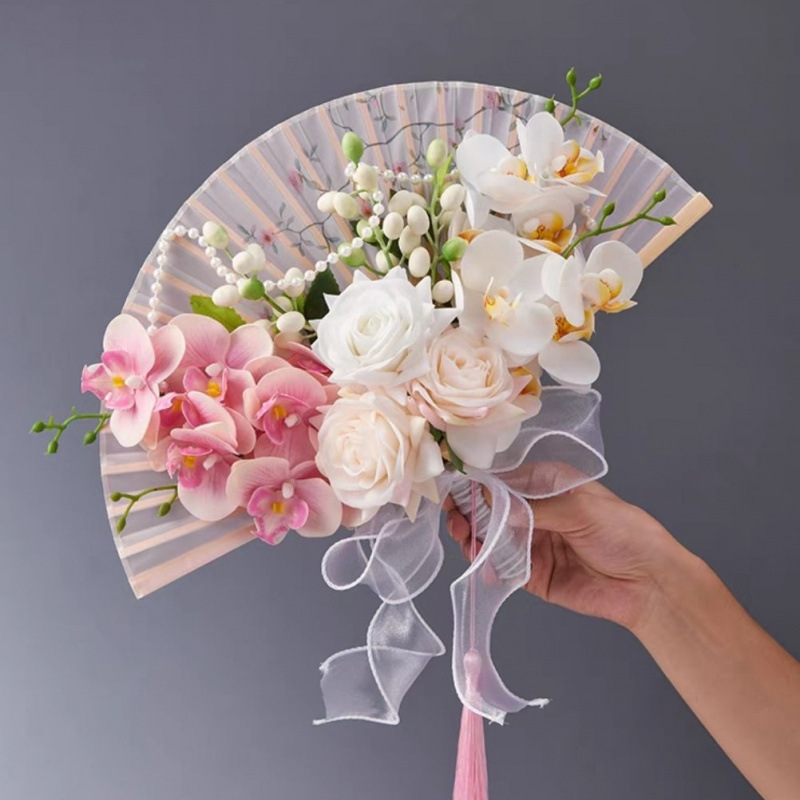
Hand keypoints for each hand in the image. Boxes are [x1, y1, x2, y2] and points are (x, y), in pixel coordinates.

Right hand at [444, 473, 693, 632]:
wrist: (649, 584)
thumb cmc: (625, 533)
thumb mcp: (582, 510)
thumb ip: (536, 510)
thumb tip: (494, 506)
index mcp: (549, 486)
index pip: (506, 481)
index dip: (480, 484)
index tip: (457, 488)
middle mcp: (537, 513)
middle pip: (492, 510)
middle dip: (471, 511)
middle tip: (456, 517)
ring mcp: (533, 544)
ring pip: (492, 538)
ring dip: (473, 536)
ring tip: (463, 536)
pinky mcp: (532, 574)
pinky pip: (502, 568)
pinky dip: (485, 564)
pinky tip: (477, 560)